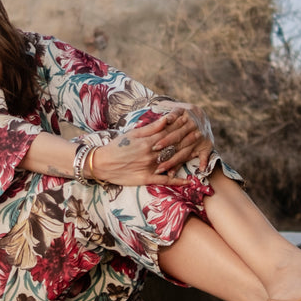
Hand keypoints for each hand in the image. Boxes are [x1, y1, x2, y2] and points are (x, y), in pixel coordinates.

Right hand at [90, 110, 210, 186]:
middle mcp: (150, 154)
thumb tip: (166, 119)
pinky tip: (189, 181)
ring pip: (171, 161)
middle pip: (172, 146)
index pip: (168, 133)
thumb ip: (150, 128)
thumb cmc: (116, 147)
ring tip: (198, 150)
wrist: (102, 164)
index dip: (179, 127)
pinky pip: (164, 181)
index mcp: (147, 142)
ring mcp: (149, 167)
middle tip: (199, 133)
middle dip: (186, 139)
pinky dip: (177, 181)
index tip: (189, 122)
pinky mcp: (146, 179)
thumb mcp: (132, 134)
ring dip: (185, 156)